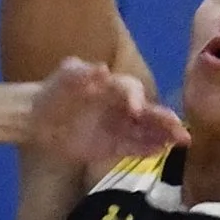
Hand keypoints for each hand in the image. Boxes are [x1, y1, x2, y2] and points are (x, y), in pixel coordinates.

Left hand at [28, 59, 187, 168]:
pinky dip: (148, 149)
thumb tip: (102, 69)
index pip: (131, 89)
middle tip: (179, 127)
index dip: (135, 97)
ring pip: (147, 131)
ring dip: (164, 135)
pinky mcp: (114, 146)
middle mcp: (122, 106)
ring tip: (181, 141)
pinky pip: (134, 148)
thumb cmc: (53, 92)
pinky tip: (162, 151)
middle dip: (164, 118)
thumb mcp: (63, 78)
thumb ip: (80, 74)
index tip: (135, 109)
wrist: (38, 118)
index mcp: (112, 87)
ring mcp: (120, 127)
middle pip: (148, 111)